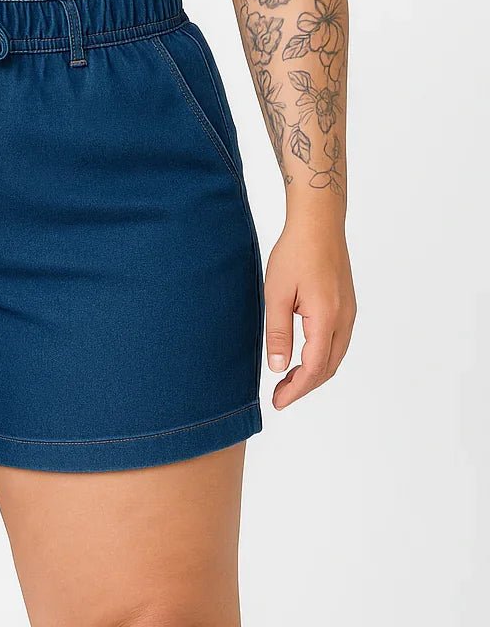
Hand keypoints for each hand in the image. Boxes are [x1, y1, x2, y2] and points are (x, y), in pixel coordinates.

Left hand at [264, 216, 356, 409]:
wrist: (319, 224)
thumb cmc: (295, 253)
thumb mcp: (277, 293)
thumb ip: (278, 332)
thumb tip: (278, 367)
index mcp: (326, 318)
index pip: (314, 367)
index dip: (297, 389)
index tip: (278, 402)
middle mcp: (344, 319)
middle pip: (328, 367)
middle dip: (305, 386)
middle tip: (279, 395)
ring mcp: (349, 313)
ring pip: (335, 356)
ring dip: (314, 373)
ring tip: (288, 380)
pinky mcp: (347, 306)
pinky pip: (338, 342)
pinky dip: (322, 357)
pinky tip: (304, 356)